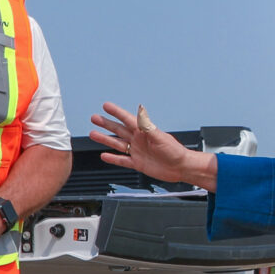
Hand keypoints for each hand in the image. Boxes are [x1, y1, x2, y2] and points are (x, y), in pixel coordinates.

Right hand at [92, 102, 217, 190]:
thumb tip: (140, 114)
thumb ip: (148, 127)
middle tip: (94, 118)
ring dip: (105, 139)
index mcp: (144, 132)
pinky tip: (104, 155)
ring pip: (117, 144)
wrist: (181, 167)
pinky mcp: (138, 163)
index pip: (127, 119)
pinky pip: (122, 160)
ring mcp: (137, 151)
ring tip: (93, 134)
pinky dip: (113, 158)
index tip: (106, 106)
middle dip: (106, 124)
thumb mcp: (160, 137)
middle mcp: (139, 140)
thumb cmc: (175, 151)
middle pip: (119, 130)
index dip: (116, 112)